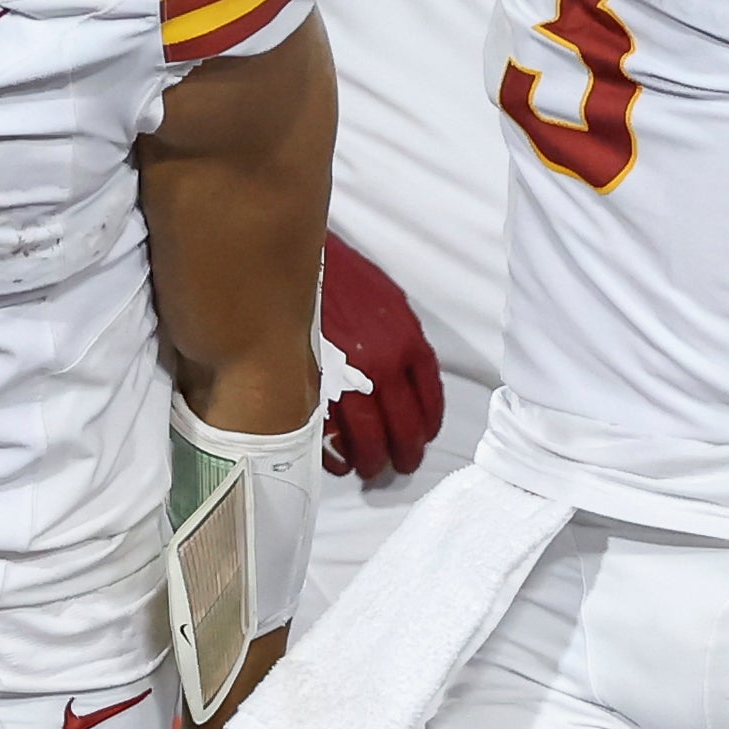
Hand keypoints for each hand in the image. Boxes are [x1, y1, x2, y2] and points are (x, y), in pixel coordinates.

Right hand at [318, 235, 442, 480]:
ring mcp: (349, 376)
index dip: (428, 426)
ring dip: (370, 461)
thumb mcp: (388, 302)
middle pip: (404, 426)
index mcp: (408, 341)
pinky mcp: (316, 384)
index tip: (424, 438)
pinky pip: (331, 431)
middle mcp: (385, 363)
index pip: (430, 399)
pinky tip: (336, 460)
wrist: (298, 258)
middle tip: (399, 467)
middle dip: (404, 454)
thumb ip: (401, 340)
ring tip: (367, 470)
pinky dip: (334, 452)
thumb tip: (404, 378)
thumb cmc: (342, 277)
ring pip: (368, 436)